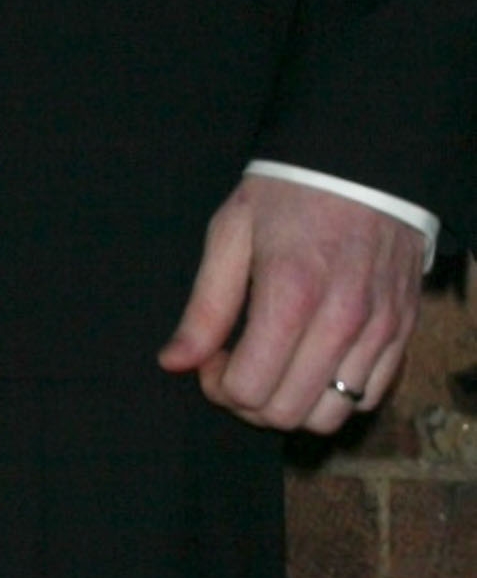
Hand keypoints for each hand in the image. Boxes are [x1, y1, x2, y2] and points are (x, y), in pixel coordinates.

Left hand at [158, 177, 423, 432]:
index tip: (212, 357)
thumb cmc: (287, 192)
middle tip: (236, 365)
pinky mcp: (403, 331)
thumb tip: (174, 363)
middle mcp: (341, 321)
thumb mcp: (231, 231)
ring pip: (331, 416)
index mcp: (291, 293)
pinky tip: (314, 360)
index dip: (218, 385)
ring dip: (293, 404)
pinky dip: (336, 394)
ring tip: (276, 365)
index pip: (249, 389)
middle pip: (287, 413)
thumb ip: (205, 305)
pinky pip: (369, 397)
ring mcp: (378, 331)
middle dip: (249, 402)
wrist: (361, 160)